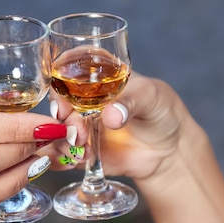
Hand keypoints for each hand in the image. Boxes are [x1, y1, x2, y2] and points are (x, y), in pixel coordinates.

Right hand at [48, 73, 195, 180]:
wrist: (169, 151)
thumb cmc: (161, 112)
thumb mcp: (151, 97)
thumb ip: (131, 102)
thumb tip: (111, 115)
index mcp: (97, 74)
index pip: (69, 64)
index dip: (60, 73)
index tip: (62, 86)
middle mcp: (82, 98)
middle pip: (58, 99)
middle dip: (61, 113)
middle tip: (77, 127)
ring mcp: (79, 124)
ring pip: (55, 128)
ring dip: (62, 137)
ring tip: (82, 146)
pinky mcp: (80, 149)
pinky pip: (61, 153)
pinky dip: (62, 157)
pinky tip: (80, 158)